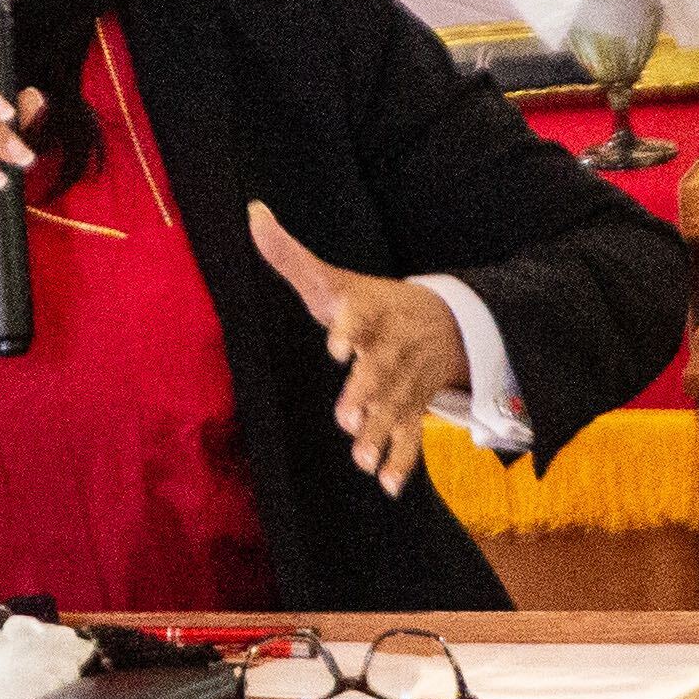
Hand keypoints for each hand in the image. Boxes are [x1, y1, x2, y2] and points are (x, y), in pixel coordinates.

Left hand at [247, 205, 468, 497]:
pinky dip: (403, 461)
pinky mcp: (414, 408)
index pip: (361, 317)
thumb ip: (291, 256)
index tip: (335, 348)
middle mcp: (391, 347)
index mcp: (372, 312)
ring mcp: (406, 380)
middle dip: (366, 392)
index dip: (349, 330)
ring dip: (380, 433)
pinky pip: (413, 436)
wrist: (446, 321)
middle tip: (346, 417)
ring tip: (361, 458)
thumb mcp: (336, 279)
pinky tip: (389, 485)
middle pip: (381, 369)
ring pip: (395, 408)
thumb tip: (252, 213)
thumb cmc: (373, 302)